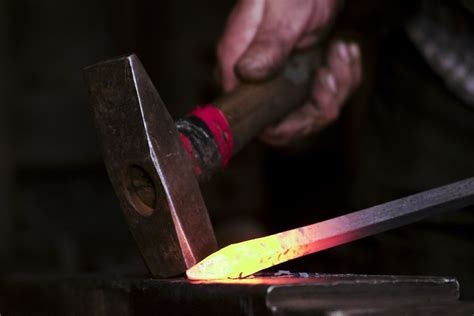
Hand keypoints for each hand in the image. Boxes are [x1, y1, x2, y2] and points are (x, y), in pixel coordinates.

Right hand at [217, 0, 361, 145]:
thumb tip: (246, 72)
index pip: (252, 120)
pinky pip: (322, 97)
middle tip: (334, 71)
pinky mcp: (296, 79)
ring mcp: (275, 81)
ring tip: (341, 50)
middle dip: (320, 105)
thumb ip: (267, 42)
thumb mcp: (283, 10)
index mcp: (237, 65)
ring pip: (308, 113)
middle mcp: (253, 80)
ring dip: (337, 87)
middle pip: (285, 125)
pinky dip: (342, 79)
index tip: (315, 100)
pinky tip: (343, 51)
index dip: (286, 125)